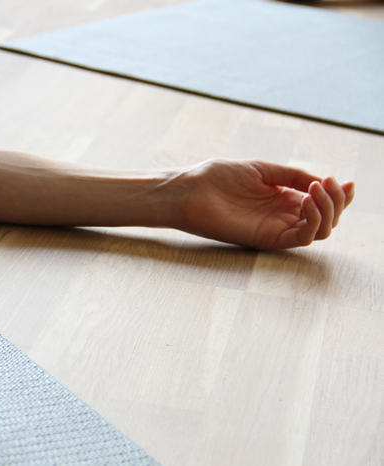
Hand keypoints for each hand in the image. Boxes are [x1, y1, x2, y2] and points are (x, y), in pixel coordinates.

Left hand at [177, 159, 354, 249]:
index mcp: (283, 199)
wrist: (191, 189)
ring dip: (329, 210)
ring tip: (319, 189)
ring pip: (320, 230)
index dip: (339, 195)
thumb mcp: (262, 170)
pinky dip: (313, 221)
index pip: (321, 203)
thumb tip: (323, 181)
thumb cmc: (218, 177)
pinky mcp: (267, 239)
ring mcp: (276, 228)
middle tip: (331, 182)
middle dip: (338, 201)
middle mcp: (283, 216)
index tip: (347, 182)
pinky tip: (307, 200)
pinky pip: (302, 238)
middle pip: (326, 218)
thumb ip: (292, 176)